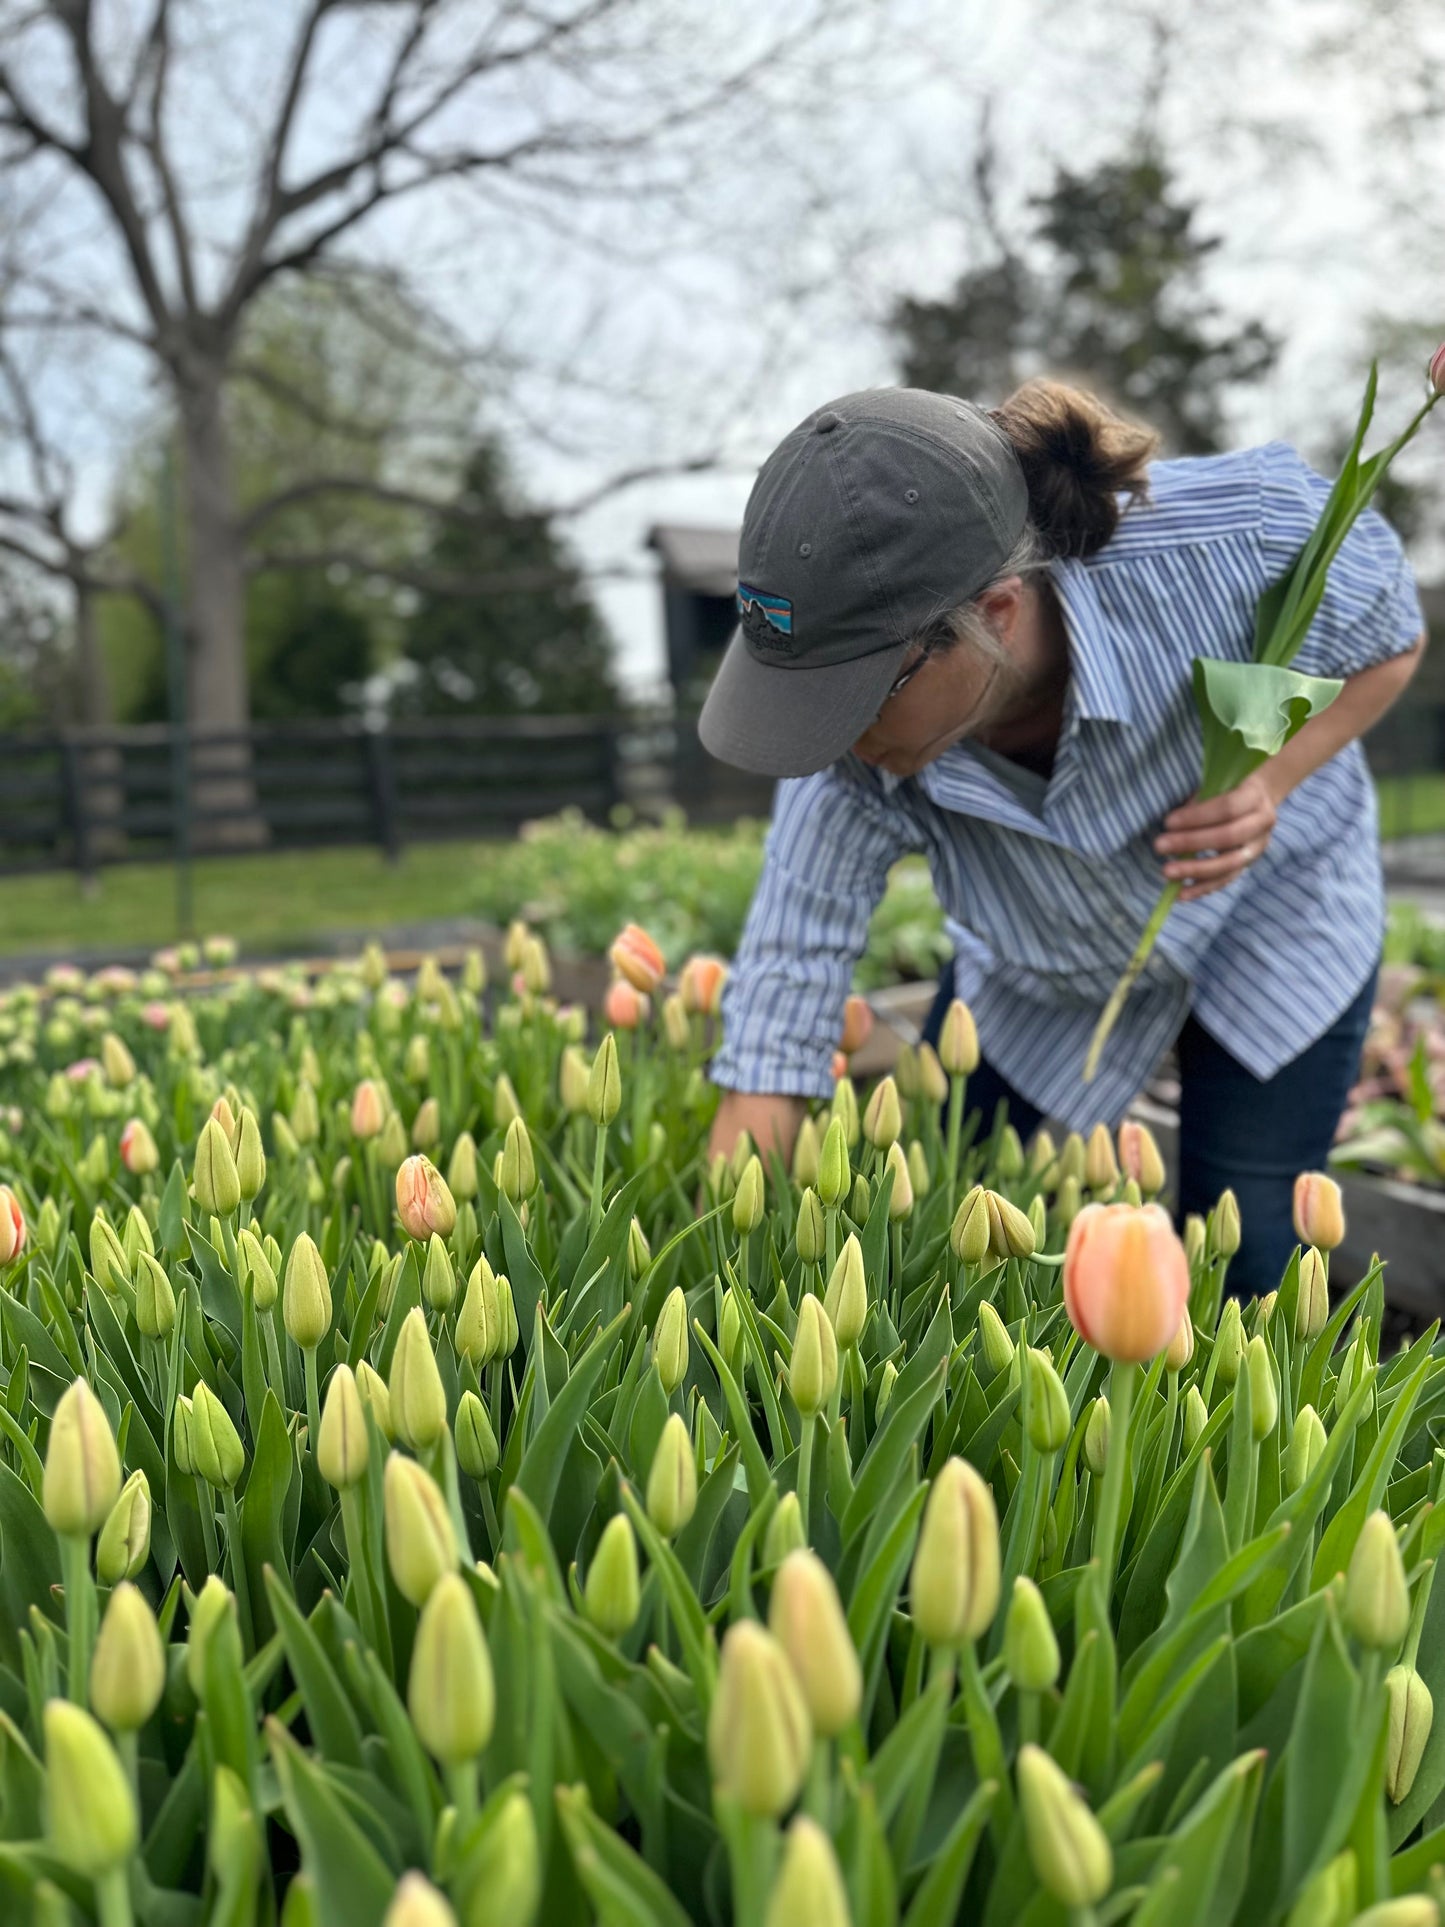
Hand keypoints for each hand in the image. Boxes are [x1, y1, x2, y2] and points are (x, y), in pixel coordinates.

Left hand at [1153, 771, 1279, 901]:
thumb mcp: (1215, 786)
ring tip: (1167, 872)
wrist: (1256, 799)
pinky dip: (1202, 888)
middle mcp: (1262, 823)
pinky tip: (1181, 894)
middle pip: (1228, 837)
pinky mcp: (1248, 865)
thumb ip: (1199, 803)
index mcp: (1255, 796)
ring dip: (1195, 870)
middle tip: (1160, 846)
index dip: (1197, 817)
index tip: (1168, 822)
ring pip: (1229, 864)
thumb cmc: (1225, 790)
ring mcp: (1257, 847)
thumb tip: (1172, 827)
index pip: (1228, 808)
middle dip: (1191, 843)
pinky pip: (1226, 880)